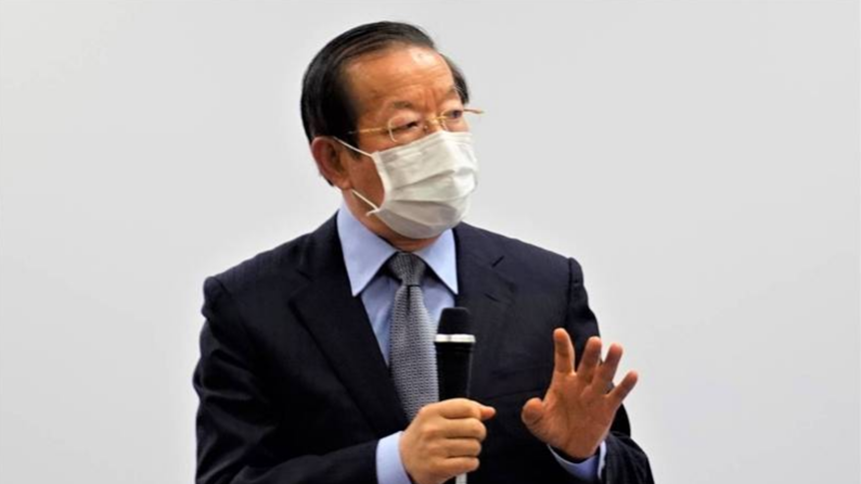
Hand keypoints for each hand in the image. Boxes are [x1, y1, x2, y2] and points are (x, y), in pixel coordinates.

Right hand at [400, 398, 495, 483]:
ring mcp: (435, 449)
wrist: (401, 462)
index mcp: (431, 412)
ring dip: (472, 451)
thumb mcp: (436, 418)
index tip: (472, 421)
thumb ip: (463, 411)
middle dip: (478, 434)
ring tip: (460, 451)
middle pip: (475, 427)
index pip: (467, 407)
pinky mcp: (439, 468)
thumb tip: (490, 411)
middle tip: (468, 438)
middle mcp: (432, 429)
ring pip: (475, 446)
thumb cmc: (423, 437)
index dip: (476, 415)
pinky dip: (470, 464)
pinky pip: (470, 463)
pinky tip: (458, 461)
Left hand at [521, 329, 637, 459]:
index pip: (563, 359)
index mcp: (562, 380)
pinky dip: (625, 385)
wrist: (570, 447)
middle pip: (587, 364)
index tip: (559, 332)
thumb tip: (532, 403)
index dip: (561, 346)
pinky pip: (617, 395)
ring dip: (610, 362)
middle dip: (591, 353)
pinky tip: (632, 374)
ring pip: (604, 375)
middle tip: (595, 340)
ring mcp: (595, 394)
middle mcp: (580, 383)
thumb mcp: (536, 423)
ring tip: (616, 347)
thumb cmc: (552, 428)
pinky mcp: (607, 408)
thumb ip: (532, 413)